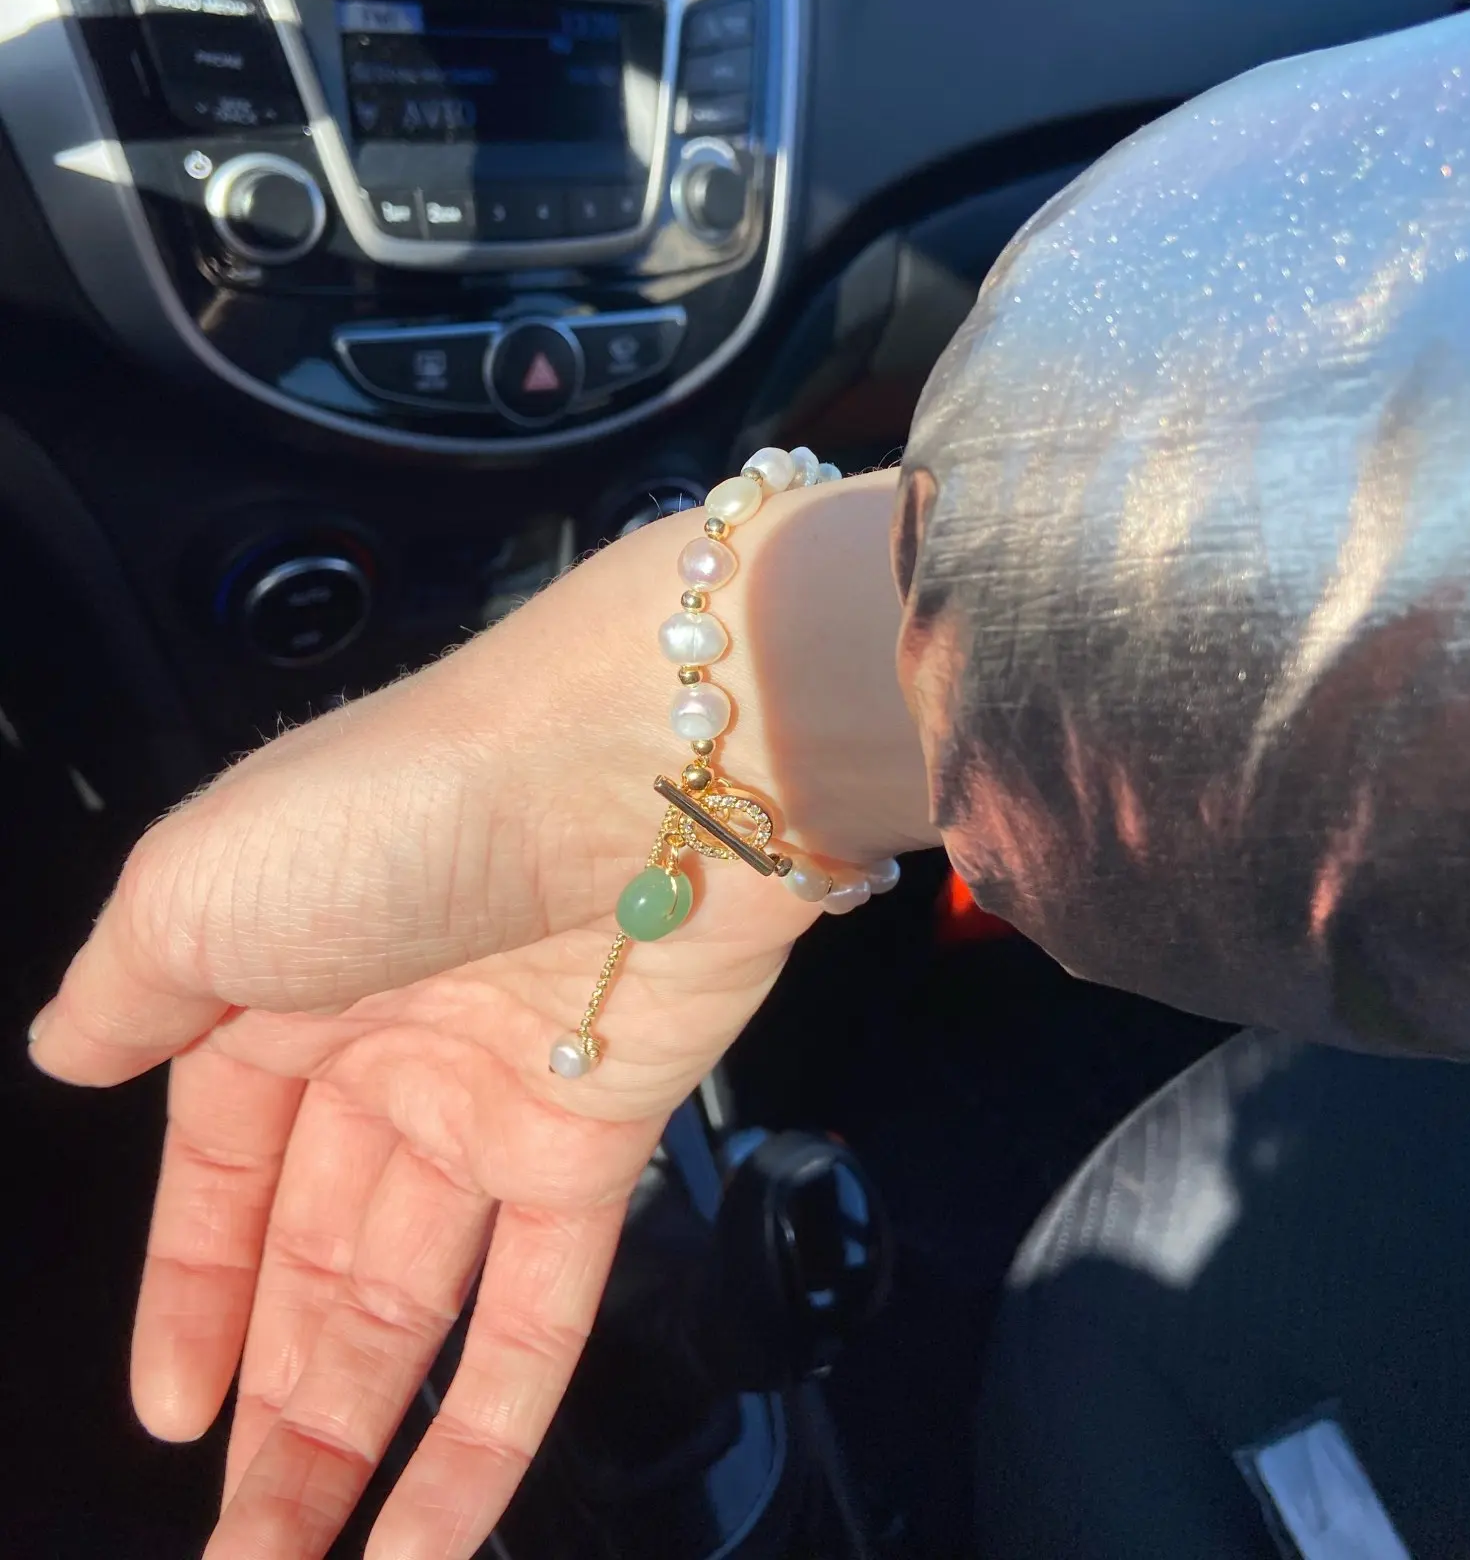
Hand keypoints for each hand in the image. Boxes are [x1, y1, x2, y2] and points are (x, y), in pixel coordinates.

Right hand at [30, 471, 934, 1559]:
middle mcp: (389, 1051)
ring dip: (353, 1448)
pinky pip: (537, 1314)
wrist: (629, 766)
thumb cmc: (392, 812)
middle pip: (316, 1259)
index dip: (191, 1289)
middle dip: (270, 1407)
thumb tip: (63, 1054)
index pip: (220, 1168)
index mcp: (280, 987)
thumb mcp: (191, 886)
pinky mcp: (604, 1147)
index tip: (168, 1407)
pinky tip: (432, 1540)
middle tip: (237, 1550)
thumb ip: (125, 992)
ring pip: (414, 1308)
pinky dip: (484, 1434)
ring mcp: (499, 1104)